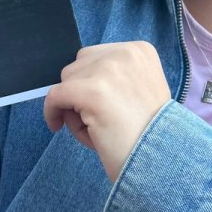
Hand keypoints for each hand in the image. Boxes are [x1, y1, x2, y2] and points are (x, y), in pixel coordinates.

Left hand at [43, 42, 170, 181]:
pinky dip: (52, 111)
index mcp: (140, 50)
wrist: (160, 162)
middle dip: (81, 91)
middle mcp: (125, 53)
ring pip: (67, 81)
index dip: (90, 82)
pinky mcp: (92, 91)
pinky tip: (57, 126)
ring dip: (74, 105)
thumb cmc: (148, 134)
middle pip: (79, 65)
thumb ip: (114, 78)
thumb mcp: (138, 91)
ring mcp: (109, 69)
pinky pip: (55, 95)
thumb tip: (74, 82)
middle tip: (97, 120)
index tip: (98, 105)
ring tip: (95, 129)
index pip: (96, 57)